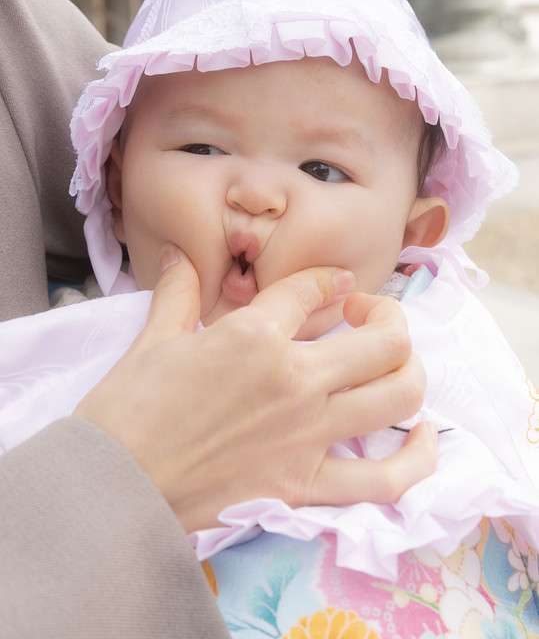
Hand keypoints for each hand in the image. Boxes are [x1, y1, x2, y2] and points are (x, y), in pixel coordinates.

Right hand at [74, 245, 436, 531]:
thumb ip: (177, 292)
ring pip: (398, 395)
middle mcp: (296, 379)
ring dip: (409, 371)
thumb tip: (179, 255)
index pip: (312, 289)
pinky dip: (415, 459)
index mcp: (256, 335)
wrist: (114, 487)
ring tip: (394, 363)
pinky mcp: (306, 486)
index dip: (325, 280)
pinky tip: (422, 437)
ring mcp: (309, 435)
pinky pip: (384, 480)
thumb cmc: (127, 409)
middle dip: (386, 316)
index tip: (331, 285)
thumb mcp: (152, 339)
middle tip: (366, 315)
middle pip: (382, 339)